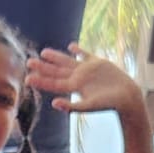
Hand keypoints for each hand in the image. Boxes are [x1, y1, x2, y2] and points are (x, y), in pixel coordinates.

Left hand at [25, 44, 140, 114]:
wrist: (126, 97)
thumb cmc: (108, 104)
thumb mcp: (88, 106)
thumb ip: (71, 106)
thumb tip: (54, 103)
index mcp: (73, 87)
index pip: (53, 83)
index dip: (40, 81)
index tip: (27, 78)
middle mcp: (77, 78)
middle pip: (56, 71)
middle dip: (43, 67)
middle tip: (29, 62)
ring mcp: (87, 70)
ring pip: (67, 61)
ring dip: (56, 57)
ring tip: (43, 52)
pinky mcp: (98, 63)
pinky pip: (85, 55)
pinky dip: (79, 50)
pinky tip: (71, 46)